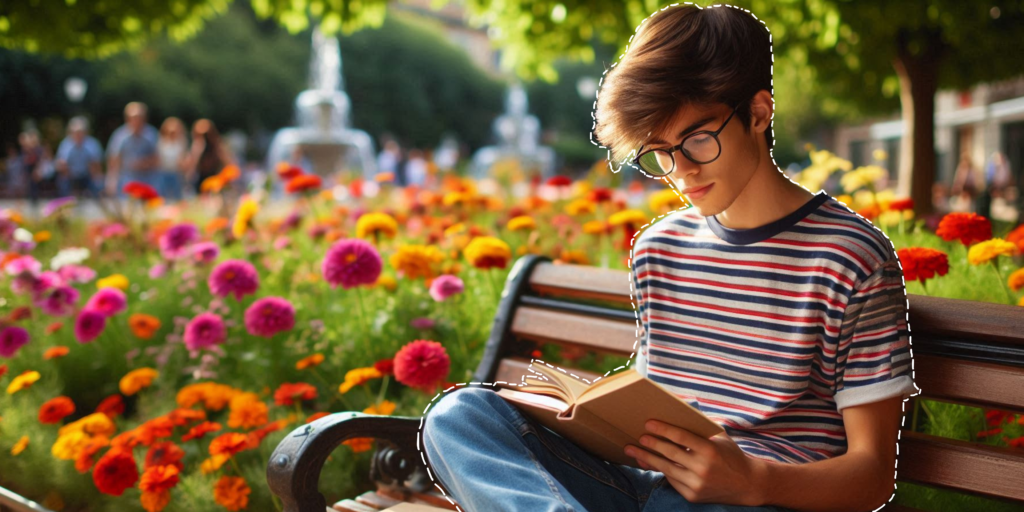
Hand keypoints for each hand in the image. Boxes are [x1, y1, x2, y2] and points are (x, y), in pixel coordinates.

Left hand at [624, 420, 767, 506]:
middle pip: (670, 453)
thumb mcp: (719, 437)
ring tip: (632, 450)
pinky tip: (648, 462)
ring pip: (666, 469)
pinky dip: (660, 470)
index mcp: (710, 450)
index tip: (648, 423)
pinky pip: (671, 481)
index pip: (681, 437)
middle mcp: (703, 468)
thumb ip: (700, 426)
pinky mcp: (692, 496)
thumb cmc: (730, 455)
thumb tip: (677, 408)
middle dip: (651, 444)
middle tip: (637, 436)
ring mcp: (697, 484)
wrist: (748, 485)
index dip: (663, 429)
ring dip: (647, 458)